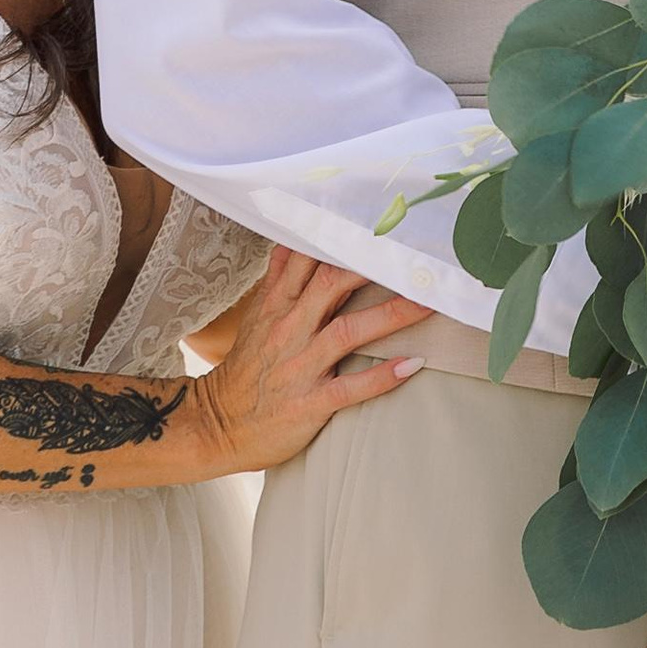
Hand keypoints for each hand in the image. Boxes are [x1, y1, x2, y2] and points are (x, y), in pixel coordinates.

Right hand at [185, 252, 426, 472]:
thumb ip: (277, 279)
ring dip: (391, 316)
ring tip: (428, 304)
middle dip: (374, 268)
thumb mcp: (257, 317)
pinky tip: (413, 364)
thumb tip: (290, 241)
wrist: (218, 424)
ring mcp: (300, 366)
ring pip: (348, 331)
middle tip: (413, 257)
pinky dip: (382, 376)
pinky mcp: (309, 402)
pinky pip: (350, 387)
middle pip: (332, 284)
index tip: (377, 223)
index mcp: (278, 305)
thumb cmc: (246, 370)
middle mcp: (289, 329)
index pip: (309, 259)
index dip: (343, 240)